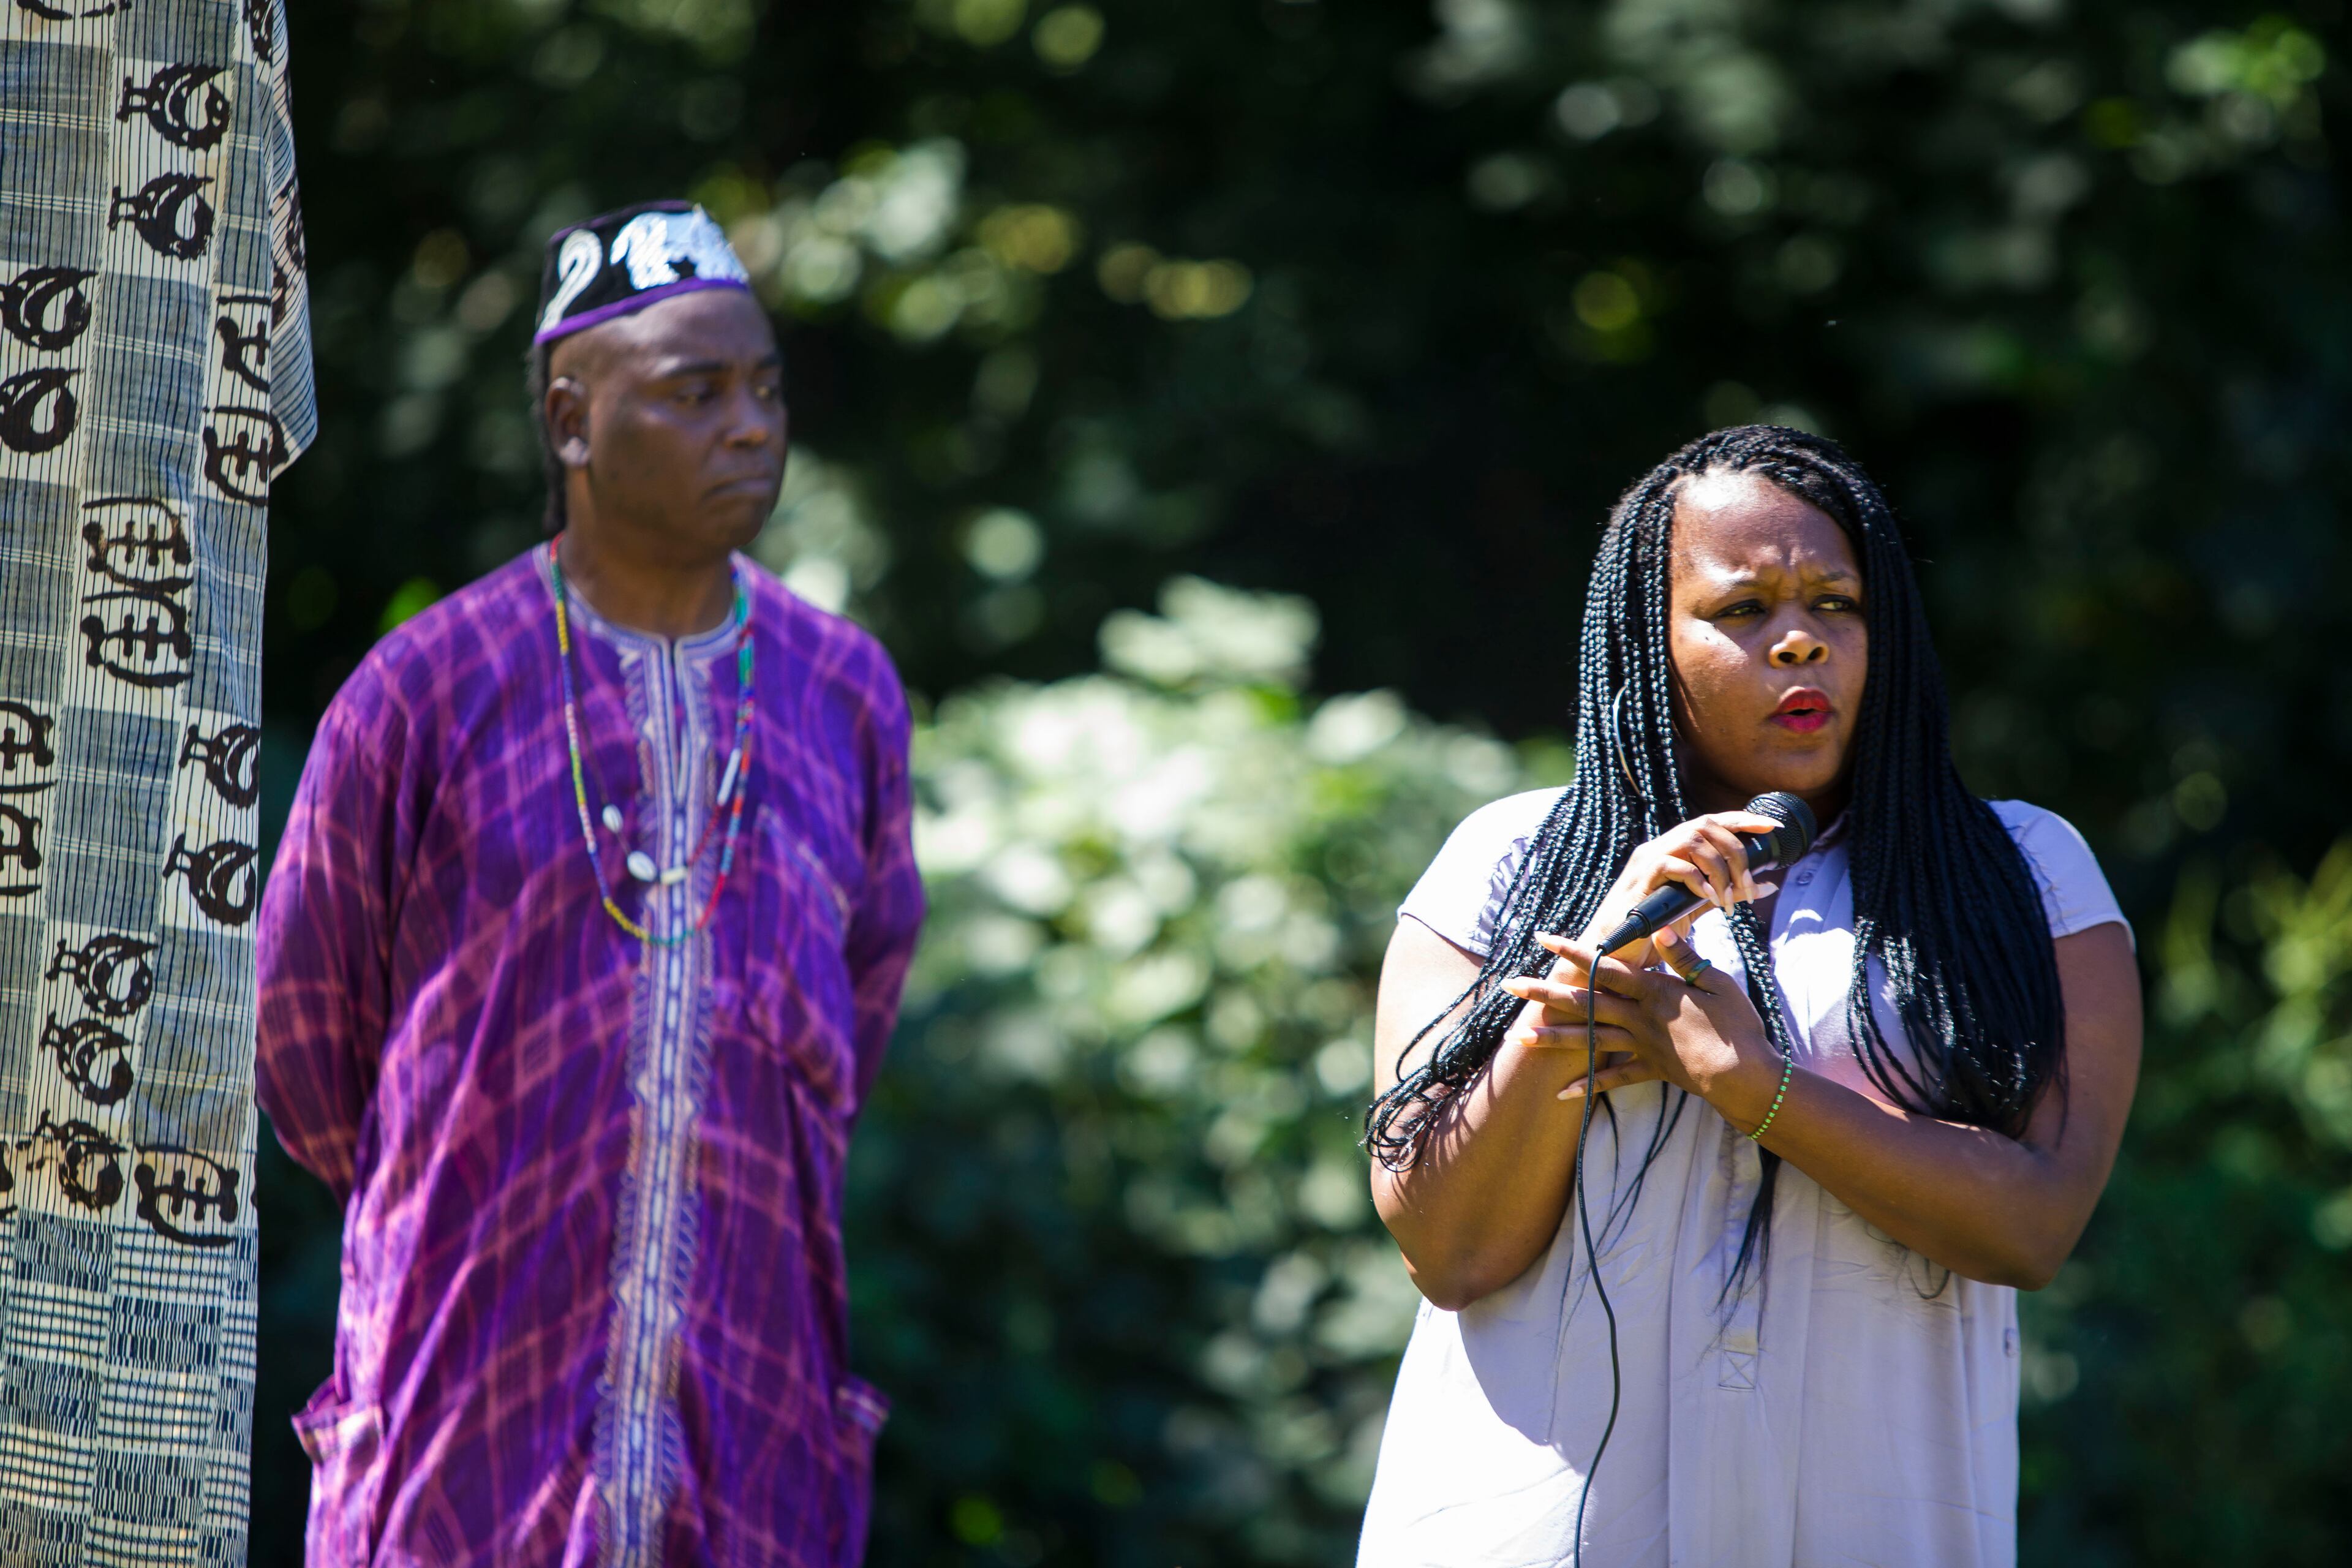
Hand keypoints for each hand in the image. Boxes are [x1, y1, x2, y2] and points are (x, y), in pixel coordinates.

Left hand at [1505, 928, 1779, 1121]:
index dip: (1573, 952)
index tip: (1543, 939)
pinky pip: (1613, 1079)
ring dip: (1550, 1038)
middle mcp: (1637, 1018)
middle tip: (1509, 986)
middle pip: (1583, 1002)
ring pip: (1587, 1041)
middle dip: (1544, 994)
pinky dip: (1588, 1086)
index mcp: (1653, 991)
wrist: (1744, 1077)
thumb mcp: (1716, 983)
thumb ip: (1685, 958)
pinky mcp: (1649, 1070)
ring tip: (1516, 1037)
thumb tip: (1661, 928)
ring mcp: (1640, 1046)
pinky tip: (1560, 1093)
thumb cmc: (1736, 1027)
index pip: (1605, 967)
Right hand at [1581, 809, 1783, 965]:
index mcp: (1674, 848)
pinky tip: (1709, 899)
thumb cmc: (1655, 927)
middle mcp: (1660, 846)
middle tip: (1747, 886)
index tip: (1770, 827)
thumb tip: (1767, 884)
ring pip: (1693, 841)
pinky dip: (1697, 880)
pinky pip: (1673, 865)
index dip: (1742, 819)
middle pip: (1706, 826)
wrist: (1617, 953)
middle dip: (1736, 852)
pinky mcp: (1640, 879)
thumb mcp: (1699, 905)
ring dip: (1719, 870)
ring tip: (1727, 900)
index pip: (1711, 821)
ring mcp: (1648, 860)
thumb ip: (1729, 891)